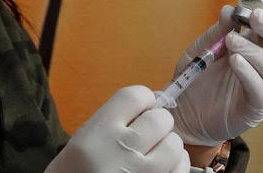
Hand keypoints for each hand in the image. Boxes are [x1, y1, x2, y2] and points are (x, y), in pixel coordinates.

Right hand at [45, 86, 189, 172]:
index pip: (135, 96)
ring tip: (153, 153)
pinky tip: (162, 168)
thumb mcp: (81, 142)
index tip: (142, 107)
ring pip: (174, 144)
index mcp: (98, 133)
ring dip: (167, 146)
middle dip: (157, 124)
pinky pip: (180, 168)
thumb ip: (112, 122)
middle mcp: (120, 151)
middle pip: (160, 119)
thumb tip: (150, 105)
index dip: (143, 99)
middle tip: (148, 134)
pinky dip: (175, 166)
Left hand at [169, 0, 262, 145]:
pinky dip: (250, 73)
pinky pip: (261, 90)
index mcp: (261, 45)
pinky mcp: (257, 106)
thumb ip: (220, 30)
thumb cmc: (200, 74)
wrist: (185, 110)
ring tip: (232, 41)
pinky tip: (236, 61)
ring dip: (254, 50)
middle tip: (254, 16)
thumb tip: (230, 10)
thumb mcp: (205, 46)